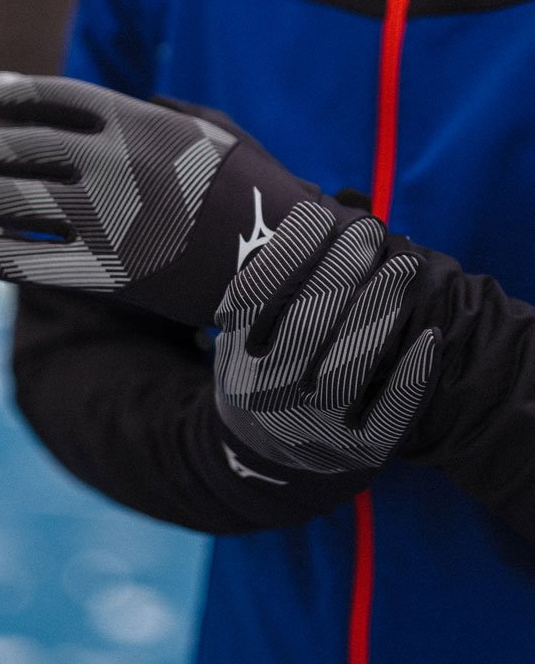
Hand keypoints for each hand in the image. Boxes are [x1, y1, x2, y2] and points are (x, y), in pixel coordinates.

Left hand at [0, 72, 338, 325]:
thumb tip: (109, 99)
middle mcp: (116, 165)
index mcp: (141, 122)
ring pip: (14, 204)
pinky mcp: (110, 276)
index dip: (12, 97)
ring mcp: (110, 221)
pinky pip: (29, 264)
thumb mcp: (215, 129)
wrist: (291, 262)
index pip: (54, 97)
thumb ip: (158, 109)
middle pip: (21, 149)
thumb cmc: (255, 189)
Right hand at [214, 201, 438, 472]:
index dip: (288, 252)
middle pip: (305, 326)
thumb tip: (314, 212)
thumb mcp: (248, 327)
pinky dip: (411, 376)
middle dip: (342, 270)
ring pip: (345, 370)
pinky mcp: (356, 450)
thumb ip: (268, 283)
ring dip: (378, 312)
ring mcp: (309, 428)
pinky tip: (429, 336)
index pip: (255, 298)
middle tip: (371, 230)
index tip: (319, 212)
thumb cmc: (269, 361)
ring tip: (402, 265)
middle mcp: (264, 396)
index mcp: (235, 358)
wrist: (273, 444)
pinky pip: (388, 415)